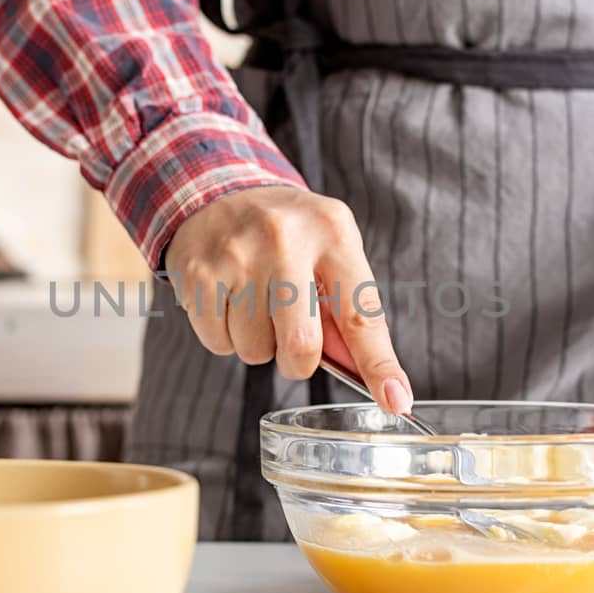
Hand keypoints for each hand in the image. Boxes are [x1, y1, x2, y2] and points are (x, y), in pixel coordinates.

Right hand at [163, 186, 413, 414]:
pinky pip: (218, 344)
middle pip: (302, 345)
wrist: (216, 192)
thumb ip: (348, 311)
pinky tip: (227, 300)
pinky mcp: (198, 273)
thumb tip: (374, 380)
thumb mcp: (329, 253)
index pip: (362, 313)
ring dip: (257, 343)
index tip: (395, 400)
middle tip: (291, 338)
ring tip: (253, 302)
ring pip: (255, 351)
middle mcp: (285, 239)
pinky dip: (224, 336)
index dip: (379, 365)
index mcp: (332, 232)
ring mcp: (237, 255)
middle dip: (298, 361)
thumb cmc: (286, 236)